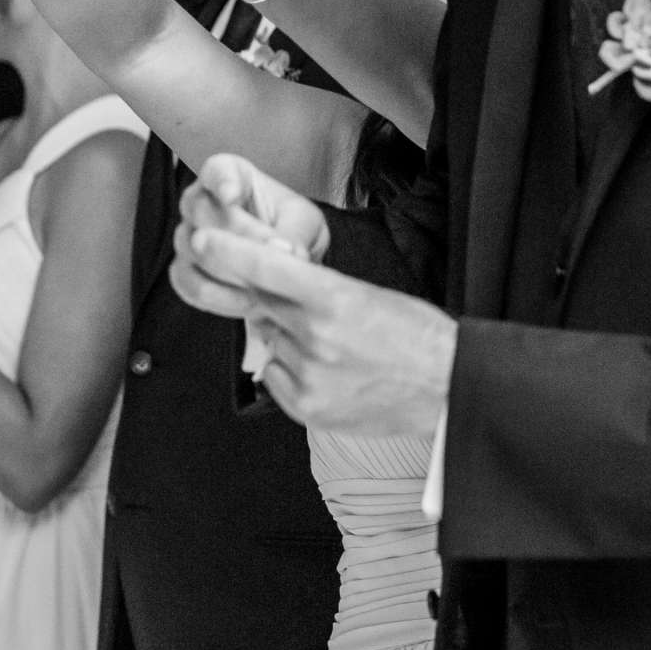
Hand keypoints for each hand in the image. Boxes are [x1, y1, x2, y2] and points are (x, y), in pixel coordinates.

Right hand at [170, 155, 328, 319]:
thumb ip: (296, 232)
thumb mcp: (306, 223)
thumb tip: (287, 251)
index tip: (232, 197)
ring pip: (194, 251)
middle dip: (239, 239)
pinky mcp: (183, 271)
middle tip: (270, 257)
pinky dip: (220, 298)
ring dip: (232, 272)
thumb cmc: (292, 230)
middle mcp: (200, 201)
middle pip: (202, 212)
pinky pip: (189, 284)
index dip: (221, 182)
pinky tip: (248, 302)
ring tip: (266, 286)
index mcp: (231, 175)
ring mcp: (187, 237)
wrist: (284, 265)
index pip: (216, 170)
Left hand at [179, 218, 455, 439]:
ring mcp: (310, 375)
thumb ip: (316, 291)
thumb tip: (270, 289)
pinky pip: (276, 378)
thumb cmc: (415, 335)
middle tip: (297, 303)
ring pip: (271, 344)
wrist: (447, 388)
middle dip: (267, 299)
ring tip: (336, 350)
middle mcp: (316, 336)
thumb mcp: (368, 295)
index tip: (202, 241)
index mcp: (335, 298)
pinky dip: (290, 372)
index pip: (268, 267)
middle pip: (263, 305)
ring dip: (288, 341)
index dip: (229, 251)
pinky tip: (329, 372)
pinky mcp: (308, 408)